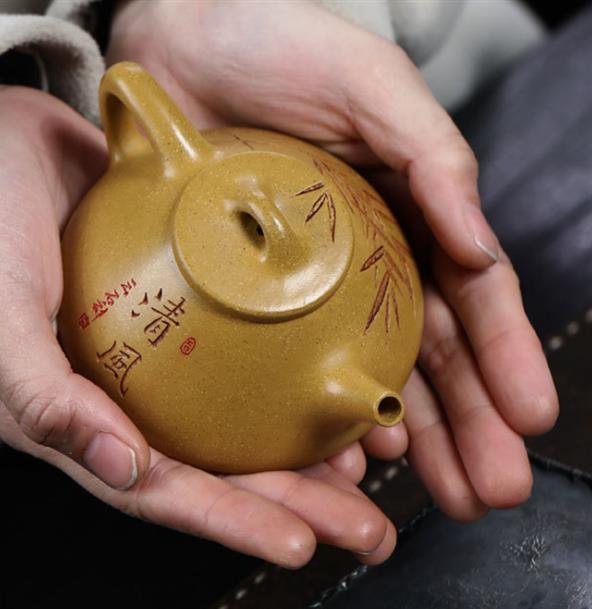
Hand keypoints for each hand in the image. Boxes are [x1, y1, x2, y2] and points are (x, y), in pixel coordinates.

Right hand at [0, 81, 395, 567]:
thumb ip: (44, 398)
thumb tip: (123, 466)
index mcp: (79, 417)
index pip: (161, 488)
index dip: (229, 520)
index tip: (299, 542)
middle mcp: (126, 395)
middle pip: (219, 464)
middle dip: (294, 502)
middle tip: (364, 525)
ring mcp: (158, 350)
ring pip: (240, 415)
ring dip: (303, 450)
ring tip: (365, 468)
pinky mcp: (183, 301)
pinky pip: (244, 346)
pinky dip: (286, 370)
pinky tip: (327, 375)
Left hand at [108, 0, 557, 519]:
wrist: (179, 40)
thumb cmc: (278, 44)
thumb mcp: (371, 84)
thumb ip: (432, 157)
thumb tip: (482, 244)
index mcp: (410, 210)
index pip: (470, 296)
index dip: (503, 358)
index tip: (529, 419)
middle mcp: (366, 257)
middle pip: (429, 354)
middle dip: (466, 425)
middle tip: (490, 489)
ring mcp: (310, 283)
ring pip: (371, 371)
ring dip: (406, 436)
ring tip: (433, 493)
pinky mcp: (251, 292)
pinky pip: (292, 362)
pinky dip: (321, 411)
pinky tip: (341, 454)